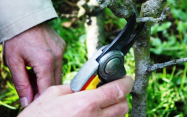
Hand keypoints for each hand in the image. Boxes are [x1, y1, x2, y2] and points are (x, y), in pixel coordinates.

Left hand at [4, 22, 65, 107]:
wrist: (26, 18)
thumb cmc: (17, 38)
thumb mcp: (13, 62)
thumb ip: (21, 84)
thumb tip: (27, 101)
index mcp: (45, 62)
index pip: (46, 89)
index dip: (39, 98)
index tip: (31, 101)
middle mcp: (58, 56)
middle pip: (55, 82)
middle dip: (43, 88)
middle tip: (30, 87)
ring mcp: (62, 50)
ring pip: (58, 72)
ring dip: (48, 78)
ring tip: (33, 73)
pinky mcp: (62, 46)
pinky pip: (59, 62)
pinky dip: (51, 67)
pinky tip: (40, 62)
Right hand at [18, 76, 133, 116]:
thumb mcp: (53, 94)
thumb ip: (74, 87)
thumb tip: (85, 84)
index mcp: (86, 103)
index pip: (117, 90)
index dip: (126, 82)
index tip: (127, 78)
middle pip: (123, 105)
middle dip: (121, 95)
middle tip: (113, 89)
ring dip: (115, 108)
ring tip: (103, 103)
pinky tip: (96, 115)